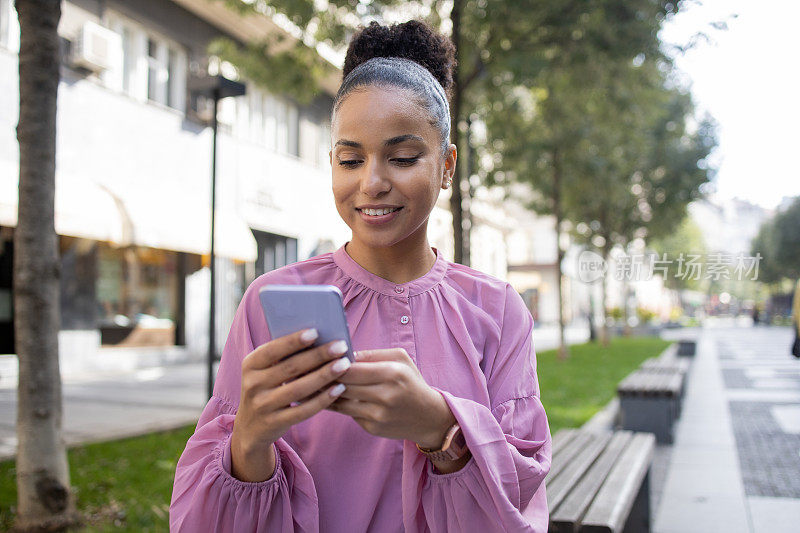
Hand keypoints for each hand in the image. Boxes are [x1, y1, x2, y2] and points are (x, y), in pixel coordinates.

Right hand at [230, 328, 351, 481]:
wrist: (250, 428)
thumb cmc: (266, 389)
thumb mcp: (264, 371)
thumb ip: (283, 357)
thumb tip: (318, 337)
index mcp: (250, 365)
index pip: (272, 350)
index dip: (293, 341)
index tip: (316, 331)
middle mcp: (253, 385)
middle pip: (290, 368)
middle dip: (318, 355)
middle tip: (341, 346)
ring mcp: (263, 406)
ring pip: (298, 389)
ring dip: (324, 376)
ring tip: (344, 365)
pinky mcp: (275, 423)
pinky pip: (303, 411)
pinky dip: (322, 399)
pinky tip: (339, 388)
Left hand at [329, 348, 455, 448]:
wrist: (428, 417)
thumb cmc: (411, 382)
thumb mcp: (400, 360)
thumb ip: (372, 354)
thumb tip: (344, 354)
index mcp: (393, 374)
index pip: (352, 369)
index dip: (334, 364)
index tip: (323, 358)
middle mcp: (386, 396)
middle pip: (344, 385)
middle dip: (327, 378)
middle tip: (313, 370)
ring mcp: (378, 415)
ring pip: (341, 401)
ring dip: (328, 392)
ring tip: (317, 383)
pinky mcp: (372, 428)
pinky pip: (348, 414)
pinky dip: (339, 405)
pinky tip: (331, 397)